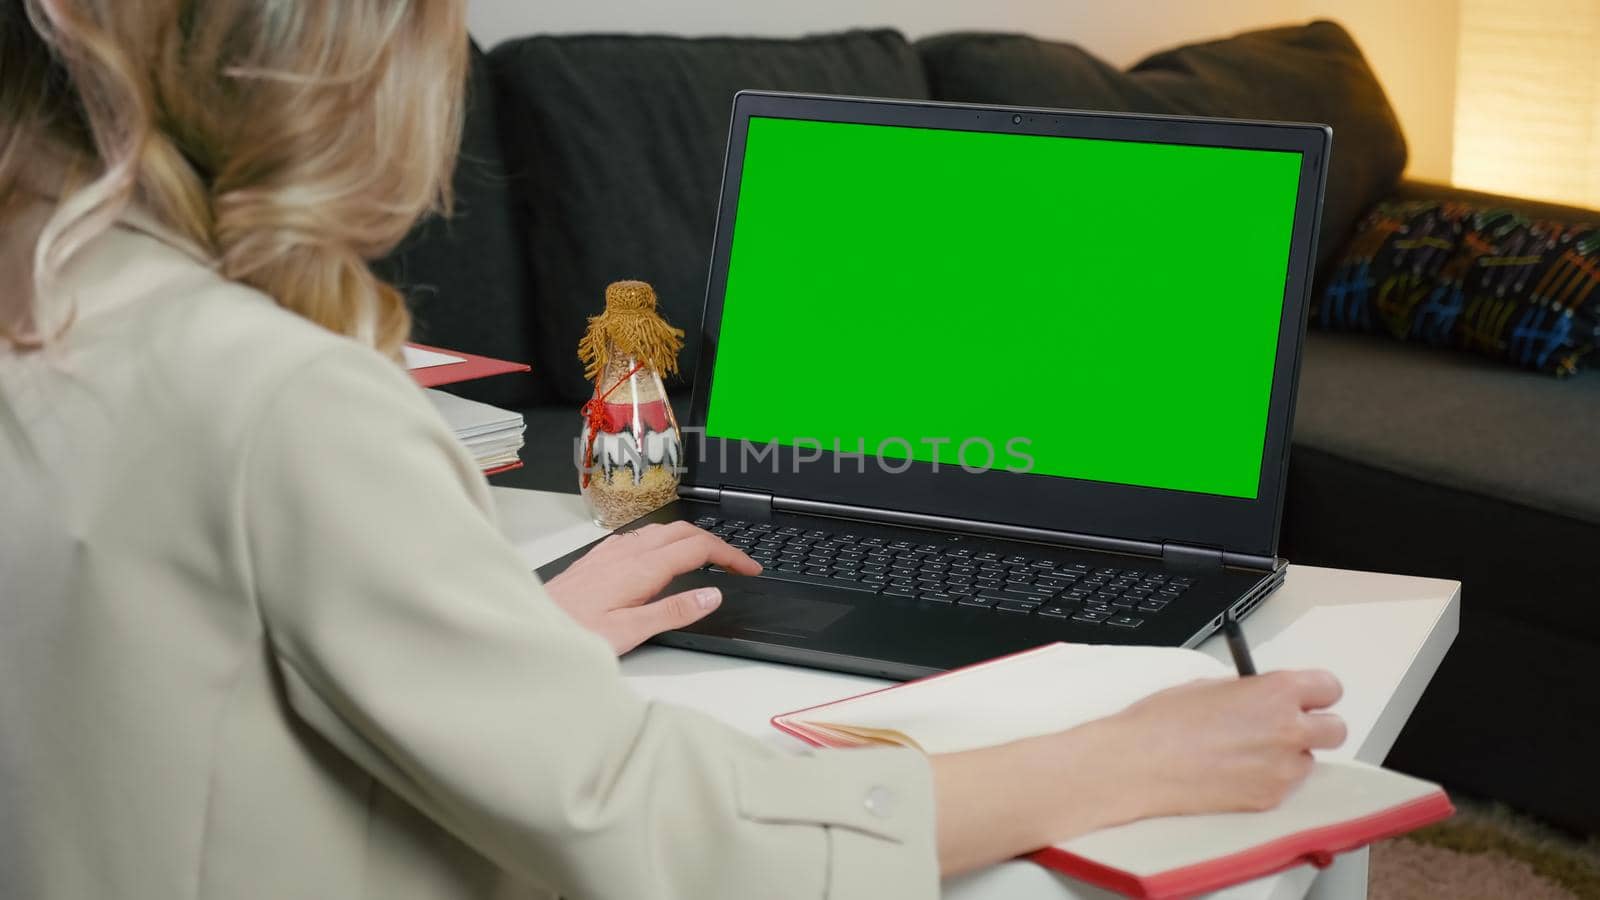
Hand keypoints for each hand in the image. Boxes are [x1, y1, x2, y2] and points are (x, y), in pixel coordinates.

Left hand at [542, 521, 761, 654]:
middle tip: (736, 563)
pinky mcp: (597, 557)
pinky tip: (661, 556)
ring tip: (708, 558)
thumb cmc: (572, 633)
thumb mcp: (630, 632)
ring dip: (691, 538)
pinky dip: (665, 540)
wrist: (530, 626)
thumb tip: (711, 595)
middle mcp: (626, 552)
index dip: (730, 555)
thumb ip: (673, 612)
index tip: (750, 567)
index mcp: (641, 568)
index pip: (698, 548)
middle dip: (716, 543)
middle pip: (683, 532)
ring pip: (661, 530)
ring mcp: (610, 551)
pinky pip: (640, 536)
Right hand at [1097, 670, 1346, 817]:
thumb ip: (1250, 691)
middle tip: (1286, 727)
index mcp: (1276, 692)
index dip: (1315, 693)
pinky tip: (1233, 773)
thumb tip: (1262, 698)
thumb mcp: (1210, 686)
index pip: (1330, 688)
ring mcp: (1282, 769)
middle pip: (1336, 729)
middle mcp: (1289, 730)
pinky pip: (1283, 786)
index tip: (1304, 698)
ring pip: (1308, 761)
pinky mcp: (1269, 798)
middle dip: (1315, 727)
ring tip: (1247, 754)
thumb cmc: (1163, 721)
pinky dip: (1266, 779)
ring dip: (1288, 756)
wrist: (1140, 763)